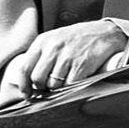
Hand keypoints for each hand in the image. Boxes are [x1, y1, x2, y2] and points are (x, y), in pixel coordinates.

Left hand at [0, 19, 128, 102]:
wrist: (105, 33)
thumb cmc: (78, 39)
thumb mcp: (55, 40)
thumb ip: (42, 56)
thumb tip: (30, 81)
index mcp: (42, 41)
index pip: (24, 68)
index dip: (23, 85)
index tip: (27, 94)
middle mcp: (53, 47)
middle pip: (37, 78)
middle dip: (42, 88)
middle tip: (49, 89)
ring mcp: (67, 56)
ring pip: (53, 84)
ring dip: (58, 89)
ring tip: (66, 81)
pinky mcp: (81, 64)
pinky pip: (69, 85)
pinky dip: (72, 88)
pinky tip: (76, 81)